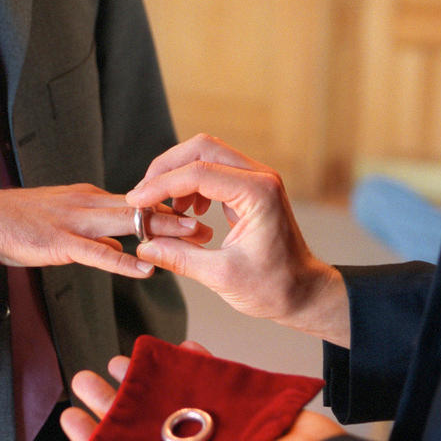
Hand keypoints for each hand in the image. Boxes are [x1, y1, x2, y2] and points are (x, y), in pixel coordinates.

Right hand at [0, 184, 211, 277]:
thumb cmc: (18, 225)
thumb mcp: (64, 223)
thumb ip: (96, 235)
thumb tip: (124, 247)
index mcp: (91, 198)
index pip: (138, 200)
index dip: (169, 207)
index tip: (197, 214)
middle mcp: (88, 202)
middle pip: (142, 206)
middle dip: (178, 214)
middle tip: (210, 224)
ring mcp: (74, 220)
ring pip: (126, 222)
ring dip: (162, 230)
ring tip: (194, 238)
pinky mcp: (59, 240)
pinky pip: (97, 251)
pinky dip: (124, 260)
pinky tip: (147, 267)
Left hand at [60, 342, 344, 440]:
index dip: (96, 438)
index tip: (70, 416)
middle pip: (140, 420)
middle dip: (111, 399)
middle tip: (85, 378)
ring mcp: (213, 420)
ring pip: (167, 394)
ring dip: (144, 377)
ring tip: (118, 359)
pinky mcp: (236, 398)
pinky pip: (207, 374)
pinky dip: (190, 359)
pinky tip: (172, 347)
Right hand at [126, 134, 349, 344]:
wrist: (304, 293)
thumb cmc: (274, 288)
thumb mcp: (221, 277)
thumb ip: (180, 257)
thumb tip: (145, 245)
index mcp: (257, 193)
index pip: (198, 172)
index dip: (161, 185)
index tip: (136, 202)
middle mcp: (260, 177)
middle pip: (202, 148)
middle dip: (166, 168)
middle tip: (143, 195)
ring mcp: (257, 180)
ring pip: (207, 154)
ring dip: (178, 174)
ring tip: (162, 206)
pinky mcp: (251, 189)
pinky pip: (215, 171)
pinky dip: (192, 184)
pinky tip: (185, 210)